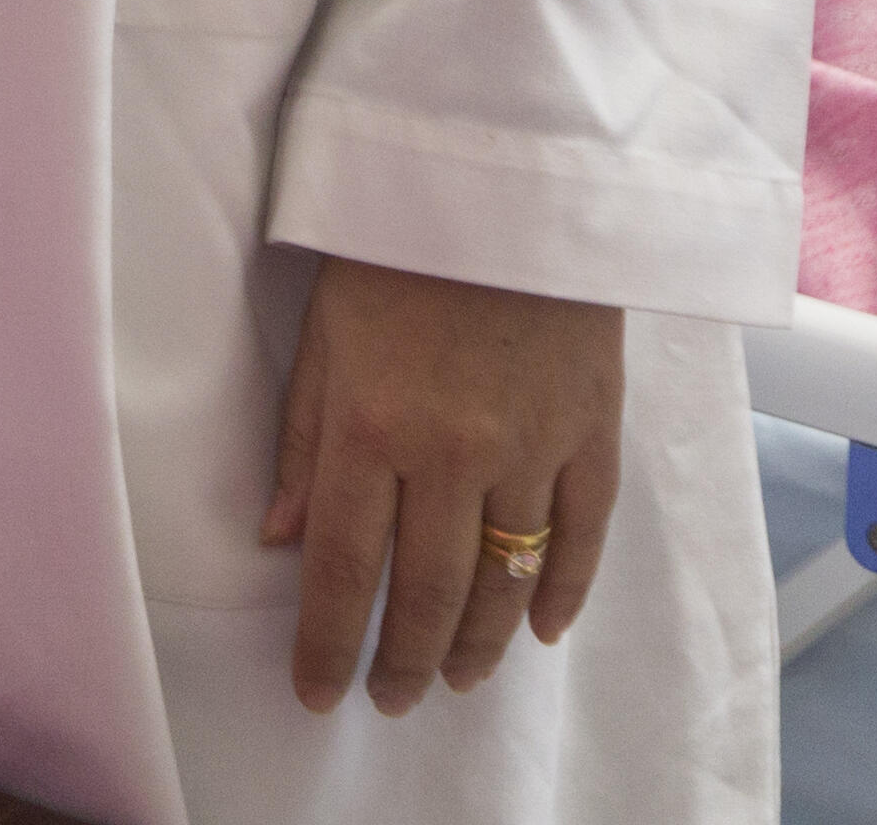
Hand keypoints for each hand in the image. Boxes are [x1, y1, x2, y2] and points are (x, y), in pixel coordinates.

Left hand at [259, 253, 624, 712]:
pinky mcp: (594, 430)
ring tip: (452, 679)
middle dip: (403, 658)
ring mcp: (533, 445)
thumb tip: (283, 540)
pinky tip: (544, 630)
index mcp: (372, 425)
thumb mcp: (322, 335)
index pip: (347, 567)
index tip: (316, 692)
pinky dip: (564, 590)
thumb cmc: (392, 248)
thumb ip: (305, 443)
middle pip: (430, 589)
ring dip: (480, 642)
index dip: (329, 642)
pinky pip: (584, 533)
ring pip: (508, 578)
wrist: (504, 177)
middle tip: (388, 699)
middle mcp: (453, 451)